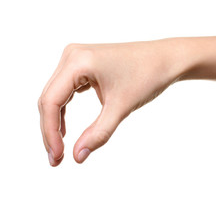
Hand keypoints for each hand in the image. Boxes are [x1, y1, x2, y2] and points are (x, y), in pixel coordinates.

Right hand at [38, 39, 186, 165]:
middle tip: (56, 159)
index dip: (49, 132)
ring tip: (59, 148)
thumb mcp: (121, 107)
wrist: (166, 59)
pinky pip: (67, 89)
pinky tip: (65, 128)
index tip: (56, 156)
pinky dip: (65, 110)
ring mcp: (77, 58)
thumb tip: (77, 157)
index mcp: (78, 61)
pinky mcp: (84, 64)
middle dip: (50, 130)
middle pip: (50, 98)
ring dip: (56, 122)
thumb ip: (99, 133)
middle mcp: (72, 55)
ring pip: (56, 95)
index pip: (51, 101)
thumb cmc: (148, 76)